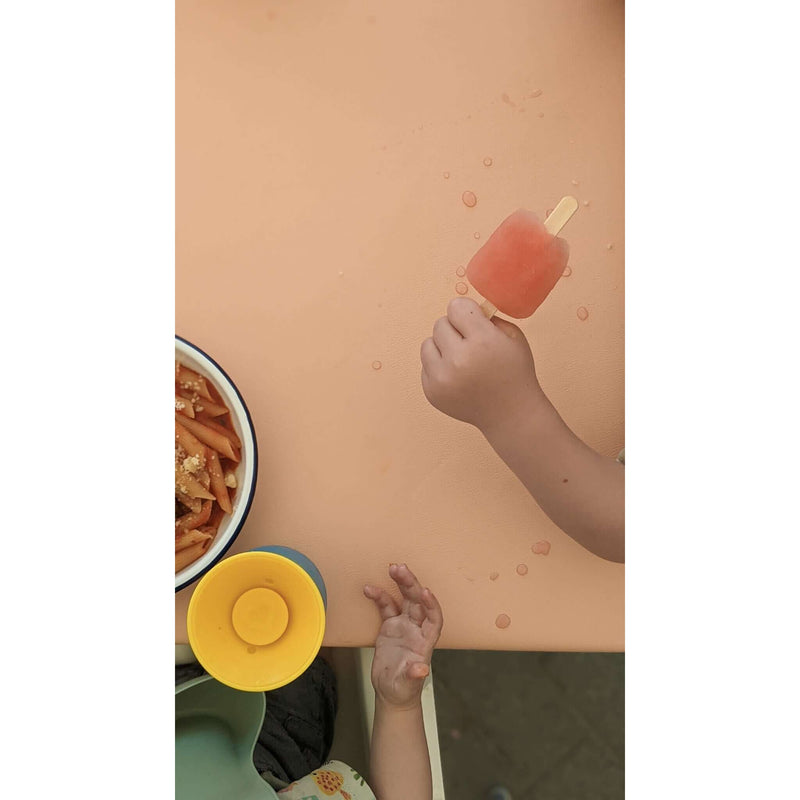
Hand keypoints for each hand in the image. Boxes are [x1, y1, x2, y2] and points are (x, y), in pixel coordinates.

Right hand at [363, 563, 442, 709]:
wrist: (391, 693)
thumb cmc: (404, 690)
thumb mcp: (408, 685)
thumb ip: (414, 676)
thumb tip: (422, 670)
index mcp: (425, 641)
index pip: (433, 618)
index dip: (431, 605)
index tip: (425, 592)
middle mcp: (417, 629)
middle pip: (418, 602)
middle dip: (411, 584)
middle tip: (401, 569)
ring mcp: (404, 626)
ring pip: (404, 599)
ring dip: (400, 583)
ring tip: (392, 568)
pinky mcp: (390, 626)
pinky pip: (386, 606)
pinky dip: (379, 596)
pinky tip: (369, 588)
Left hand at [420, 297, 546, 433]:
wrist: (510, 414)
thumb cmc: (514, 372)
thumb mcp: (513, 337)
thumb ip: (488, 317)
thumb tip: (463, 308)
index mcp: (482, 342)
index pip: (456, 307)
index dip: (466, 313)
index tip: (473, 322)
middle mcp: (458, 360)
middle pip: (440, 324)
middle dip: (455, 330)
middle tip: (470, 345)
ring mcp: (442, 379)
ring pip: (427, 343)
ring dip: (443, 347)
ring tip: (461, 360)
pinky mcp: (432, 392)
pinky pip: (425, 365)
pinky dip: (439, 367)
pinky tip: (457, 376)